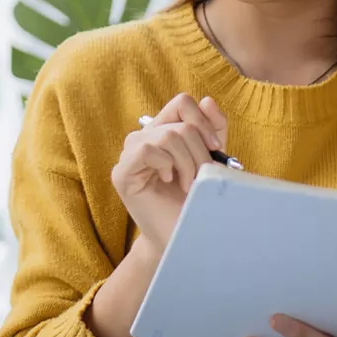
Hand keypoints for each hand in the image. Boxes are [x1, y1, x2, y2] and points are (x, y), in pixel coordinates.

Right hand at [110, 93, 226, 252]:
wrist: (183, 236)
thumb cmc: (195, 200)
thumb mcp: (210, 158)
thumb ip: (212, 129)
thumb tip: (207, 101)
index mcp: (163, 131)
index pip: (182, 102)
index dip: (203, 121)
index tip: (215, 148)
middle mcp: (144, 138)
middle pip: (179, 121)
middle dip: (200, 150)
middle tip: (203, 176)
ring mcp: (129, 154)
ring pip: (166, 135)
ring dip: (187, 162)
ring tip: (188, 184)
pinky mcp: (121, 173)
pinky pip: (146, 150)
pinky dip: (166, 164)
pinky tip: (168, 180)